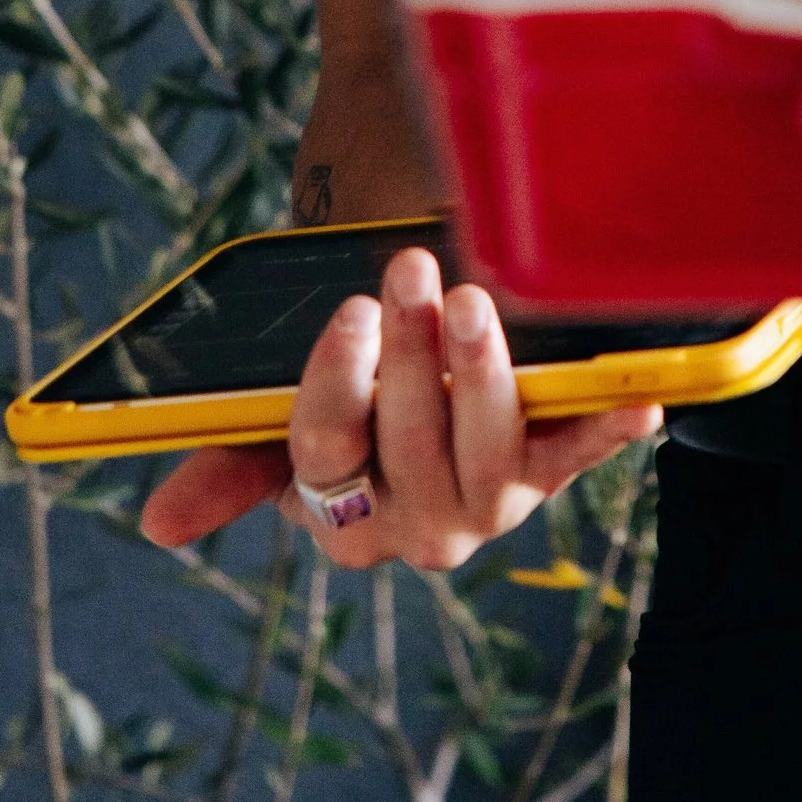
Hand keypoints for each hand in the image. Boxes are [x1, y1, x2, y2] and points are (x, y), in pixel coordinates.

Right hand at [137, 242, 659, 564]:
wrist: (421, 381)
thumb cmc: (342, 385)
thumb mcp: (281, 413)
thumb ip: (229, 455)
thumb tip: (160, 526)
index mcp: (334, 513)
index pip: (323, 450)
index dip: (338, 384)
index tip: (351, 313)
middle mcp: (414, 529)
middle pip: (409, 444)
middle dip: (411, 358)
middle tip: (414, 272)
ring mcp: (487, 505)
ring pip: (488, 452)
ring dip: (484, 375)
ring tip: (477, 302)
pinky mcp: (547, 476)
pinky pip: (578, 455)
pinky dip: (609, 428)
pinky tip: (642, 401)